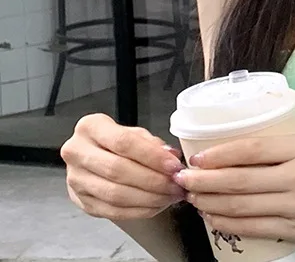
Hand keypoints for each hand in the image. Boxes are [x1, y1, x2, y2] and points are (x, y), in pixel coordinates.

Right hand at [61, 113, 186, 219]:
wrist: (91, 155)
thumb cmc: (116, 141)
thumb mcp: (134, 133)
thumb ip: (152, 144)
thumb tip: (171, 157)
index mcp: (90, 127)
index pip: (124, 142)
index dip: (152, 156)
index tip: (173, 165)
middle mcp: (77, 153)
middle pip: (118, 170)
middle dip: (152, 180)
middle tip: (175, 184)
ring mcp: (75, 180)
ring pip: (115, 194)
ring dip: (147, 198)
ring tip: (169, 196)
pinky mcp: (81, 202)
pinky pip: (112, 211)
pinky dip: (138, 211)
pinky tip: (155, 206)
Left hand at [174, 132, 294, 253]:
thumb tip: (260, 143)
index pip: (253, 150)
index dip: (220, 154)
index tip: (198, 156)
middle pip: (240, 180)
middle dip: (205, 181)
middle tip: (182, 179)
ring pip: (243, 206)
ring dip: (212, 203)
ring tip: (192, 198)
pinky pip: (256, 229)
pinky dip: (230, 224)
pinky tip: (214, 219)